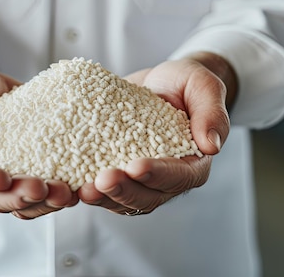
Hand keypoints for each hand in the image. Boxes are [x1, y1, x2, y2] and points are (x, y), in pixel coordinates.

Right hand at [0, 51, 77, 218]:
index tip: (2, 178)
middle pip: (1, 198)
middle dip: (22, 196)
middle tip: (43, 188)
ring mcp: (10, 179)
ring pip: (26, 202)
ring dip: (46, 202)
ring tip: (66, 193)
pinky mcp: (32, 172)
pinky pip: (46, 190)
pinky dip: (61, 192)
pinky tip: (78, 187)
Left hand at [78, 53, 235, 214]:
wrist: (161, 83)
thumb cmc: (185, 84)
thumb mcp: (202, 86)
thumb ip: (211, 112)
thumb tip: (212, 145)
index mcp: (193, 163)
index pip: (179, 177)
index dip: (158, 174)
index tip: (136, 166)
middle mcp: (167, 179)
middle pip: (148, 197)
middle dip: (124, 190)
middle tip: (102, 180)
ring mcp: (141, 181)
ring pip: (124, 200)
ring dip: (104, 197)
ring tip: (83, 189)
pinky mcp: (119, 174)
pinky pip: (105, 190)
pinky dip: (90, 190)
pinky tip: (71, 185)